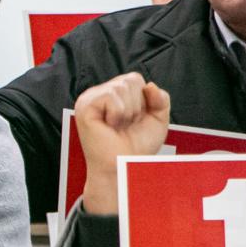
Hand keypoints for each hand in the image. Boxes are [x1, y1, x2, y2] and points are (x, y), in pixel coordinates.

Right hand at [75, 73, 170, 215]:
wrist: (124, 166)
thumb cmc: (137, 148)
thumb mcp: (157, 119)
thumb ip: (160, 99)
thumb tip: (150, 85)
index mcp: (113, 95)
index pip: (134, 79)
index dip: (144, 100)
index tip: (136, 120)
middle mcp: (99, 94)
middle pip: (130, 80)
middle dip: (137, 105)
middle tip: (126, 124)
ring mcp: (89, 99)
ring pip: (121, 87)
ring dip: (128, 112)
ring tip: (118, 126)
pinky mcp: (85, 106)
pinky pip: (110, 96)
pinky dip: (118, 113)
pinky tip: (110, 125)